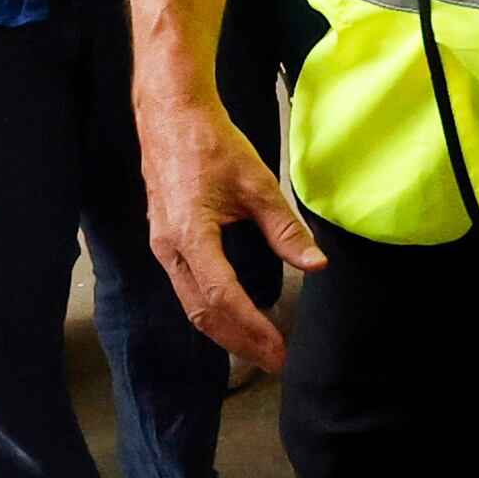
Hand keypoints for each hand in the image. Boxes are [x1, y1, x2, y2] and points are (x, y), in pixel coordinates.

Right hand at [138, 84, 319, 370]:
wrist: (170, 115)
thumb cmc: (211, 144)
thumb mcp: (257, 184)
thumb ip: (285, 229)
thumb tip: (315, 264)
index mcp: (191, 233)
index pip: (222, 295)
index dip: (251, 326)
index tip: (278, 347)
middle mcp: (170, 247)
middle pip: (202, 312)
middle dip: (239, 342)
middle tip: (274, 361)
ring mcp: (163, 246)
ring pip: (191, 304)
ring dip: (225, 330)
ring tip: (259, 348)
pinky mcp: (165, 241)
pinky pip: (186, 288)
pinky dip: (211, 310)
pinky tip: (235, 316)